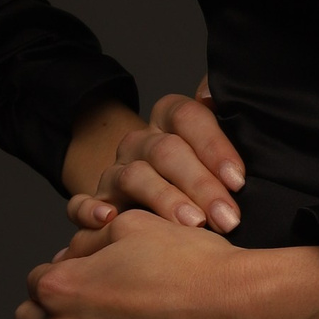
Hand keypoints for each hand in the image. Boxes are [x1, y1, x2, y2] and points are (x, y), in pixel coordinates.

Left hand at [6, 205, 318, 318]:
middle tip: (84, 314)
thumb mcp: (139, 226)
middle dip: (47, 315)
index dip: (61, 278)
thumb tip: (69, 256)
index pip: (36, 283)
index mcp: (62, 287)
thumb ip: (91, 239)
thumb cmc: (201, 270)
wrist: (246, 316)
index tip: (87, 282)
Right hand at [62, 76, 245, 240]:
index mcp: (170, 120)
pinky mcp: (96, 202)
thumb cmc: (201, 174)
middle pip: (166, 151)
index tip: (238, 181)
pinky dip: (89, 210)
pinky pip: (80, 203)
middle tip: (227, 218)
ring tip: (193, 224)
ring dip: (165, 200)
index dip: (215, 146)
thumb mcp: (218, 147)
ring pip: (134, 176)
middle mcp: (140, 142)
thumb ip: (226, 118)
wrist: (153, 195)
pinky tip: (109, 219)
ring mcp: (115, 171)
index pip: (188, 117)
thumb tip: (210, 94)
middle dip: (200, 185)